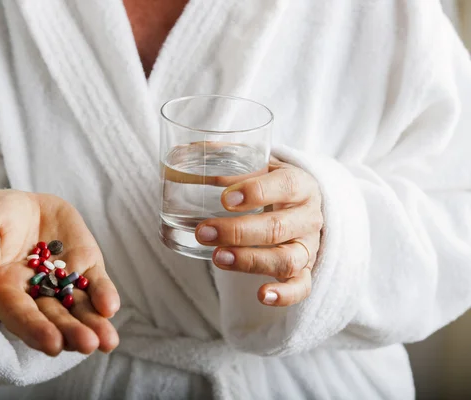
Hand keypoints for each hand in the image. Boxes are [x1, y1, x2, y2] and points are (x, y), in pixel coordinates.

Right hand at [0, 190, 119, 355]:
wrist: (26, 202)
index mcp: (5, 290)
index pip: (19, 313)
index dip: (35, 328)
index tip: (52, 343)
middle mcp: (36, 294)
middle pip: (53, 317)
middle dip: (70, 332)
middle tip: (87, 344)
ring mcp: (64, 282)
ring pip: (79, 307)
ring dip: (93, 324)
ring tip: (107, 341)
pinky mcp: (86, 266)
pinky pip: (97, 284)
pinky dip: (104, 296)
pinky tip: (110, 307)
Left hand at [195, 158, 322, 306]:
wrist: (302, 204)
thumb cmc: (272, 183)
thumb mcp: (259, 165)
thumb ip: (228, 157)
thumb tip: (186, 151)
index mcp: (300, 184)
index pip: (285, 185)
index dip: (256, 192)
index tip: (224, 199)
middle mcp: (308, 216)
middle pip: (278, 227)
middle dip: (238, 231)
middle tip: (204, 231)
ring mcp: (308, 246)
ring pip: (286, 259)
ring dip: (250, 261)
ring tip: (217, 258)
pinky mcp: (305, 270)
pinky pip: (301, 287)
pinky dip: (284, 295)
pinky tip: (260, 295)